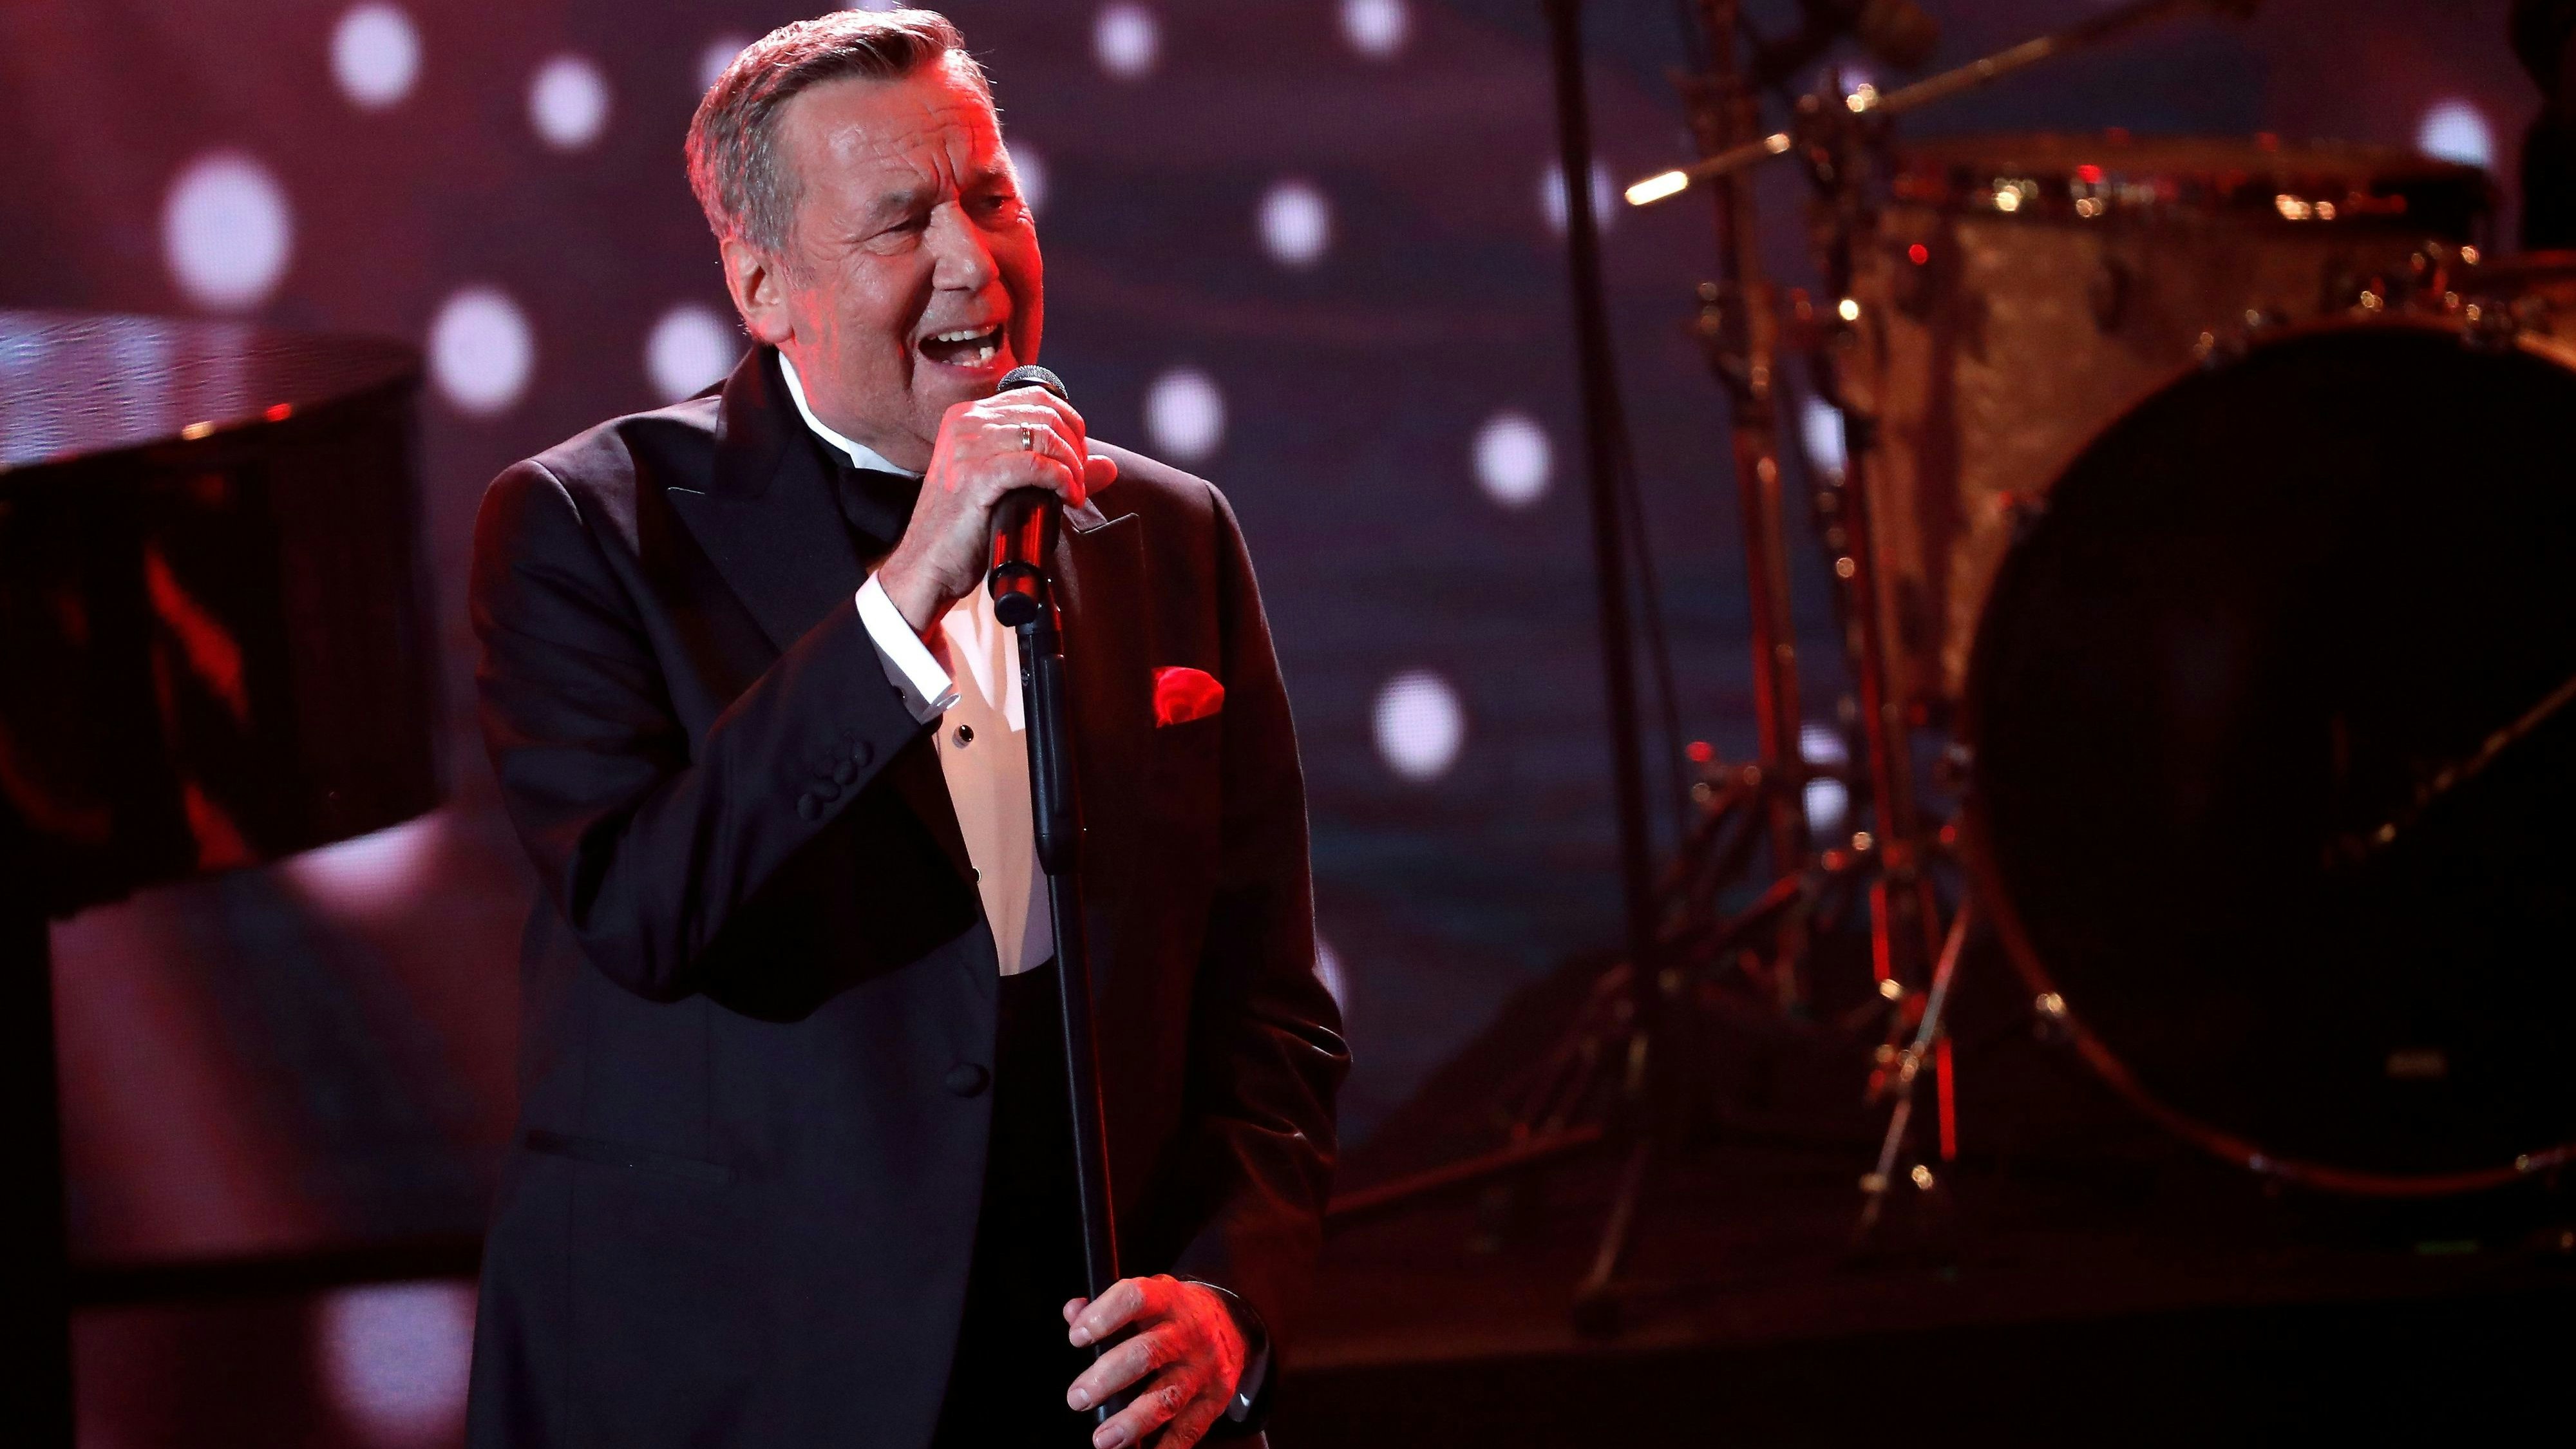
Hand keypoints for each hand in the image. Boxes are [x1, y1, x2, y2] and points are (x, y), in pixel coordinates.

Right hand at [875, 388, 1118, 631]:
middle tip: (1078, 480)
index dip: (1070, 425)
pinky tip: (1066, 498)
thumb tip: (1109, 466)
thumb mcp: (1010, 489)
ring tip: (1073, 493)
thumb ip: (1055, 470)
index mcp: (968, 417)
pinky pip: (1036, 465)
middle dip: (1075, 447)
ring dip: (1072, 466)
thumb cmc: (965, 532)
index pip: (1038, 398)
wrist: (926, 566)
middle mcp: (966, 422)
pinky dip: (1061, 480)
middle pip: (1046, 414)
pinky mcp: (976, 475)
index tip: (1077, 458)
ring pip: (1044, 436)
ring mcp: (968, 446)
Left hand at [1062, 1276, 1245, 1448]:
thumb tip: (1072, 1313)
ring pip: (1168, 1397)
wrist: (1233, 1322)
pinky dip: (1165, 1446)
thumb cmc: (1175, 1313)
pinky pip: (1190, 1428)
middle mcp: (1189, 1331)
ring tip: (1102, 1439)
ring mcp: (1205, 1366)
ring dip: (1132, 1421)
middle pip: (1146, 1354)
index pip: (1135, 1298)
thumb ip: (1108, 1304)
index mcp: (1167, 1299)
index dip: (1104, 1316)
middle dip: (1106, 1379)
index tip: (1077, 1337)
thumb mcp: (1149, 1295)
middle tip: (1077, 1398)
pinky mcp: (1216, 1397)